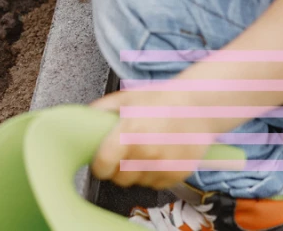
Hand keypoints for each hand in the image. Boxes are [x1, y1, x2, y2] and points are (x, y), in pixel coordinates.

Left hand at [90, 91, 223, 189]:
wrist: (199, 106)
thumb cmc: (161, 100)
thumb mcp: (127, 98)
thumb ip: (102, 109)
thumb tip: (83, 120)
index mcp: (129, 134)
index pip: (103, 164)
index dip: (98, 167)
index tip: (99, 164)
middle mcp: (146, 152)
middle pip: (119, 179)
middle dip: (116, 171)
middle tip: (121, 159)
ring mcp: (163, 165)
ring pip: (138, 183)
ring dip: (136, 174)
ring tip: (142, 155)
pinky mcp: (178, 173)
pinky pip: (156, 185)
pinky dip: (154, 176)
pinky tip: (156, 159)